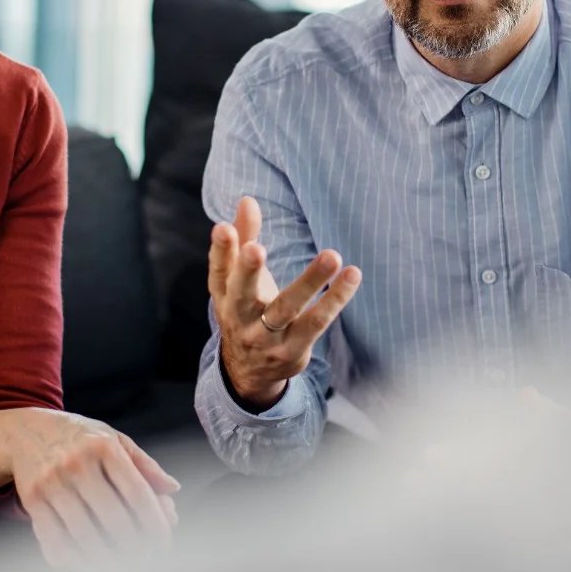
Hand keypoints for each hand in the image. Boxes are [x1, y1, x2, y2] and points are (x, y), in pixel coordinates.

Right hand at [0, 408, 179, 568]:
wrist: (25, 431)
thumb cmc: (79, 438)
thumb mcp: (113, 439)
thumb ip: (144, 464)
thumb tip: (172, 488)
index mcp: (104, 447)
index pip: (136, 491)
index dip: (154, 522)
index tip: (164, 543)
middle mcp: (77, 463)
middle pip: (112, 517)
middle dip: (133, 547)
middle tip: (145, 564)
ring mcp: (52, 482)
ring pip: (84, 533)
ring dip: (105, 560)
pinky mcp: (32, 499)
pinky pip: (54, 538)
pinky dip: (73, 558)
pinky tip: (88, 567)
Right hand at [207, 196, 361, 409]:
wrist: (250, 372)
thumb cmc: (247, 309)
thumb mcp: (238, 279)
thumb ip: (243, 238)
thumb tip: (248, 199)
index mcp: (225, 296)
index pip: (219, 271)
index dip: (220, 251)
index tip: (223, 228)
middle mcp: (240, 318)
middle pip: (243, 294)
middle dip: (248, 271)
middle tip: (256, 248)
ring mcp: (266, 338)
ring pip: (287, 308)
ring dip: (310, 281)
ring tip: (332, 255)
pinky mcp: (293, 350)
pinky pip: (317, 323)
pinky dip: (335, 299)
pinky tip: (352, 276)